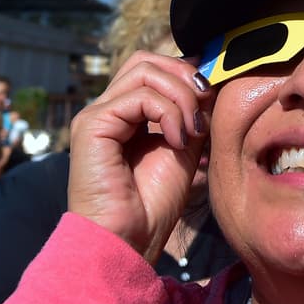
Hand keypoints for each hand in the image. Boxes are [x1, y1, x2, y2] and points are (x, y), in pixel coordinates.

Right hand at [67, 51, 210, 261]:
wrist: (127, 242)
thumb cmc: (152, 206)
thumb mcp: (184, 149)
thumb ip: (191, 115)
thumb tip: (206, 82)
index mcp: (126, 116)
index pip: (153, 69)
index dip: (186, 74)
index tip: (211, 99)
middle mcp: (108, 110)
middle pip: (145, 60)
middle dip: (183, 75)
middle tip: (203, 107)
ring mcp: (97, 115)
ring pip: (145, 70)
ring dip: (181, 96)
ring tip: (191, 132)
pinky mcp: (92, 125)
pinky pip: (140, 96)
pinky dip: (169, 113)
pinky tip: (177, 142)